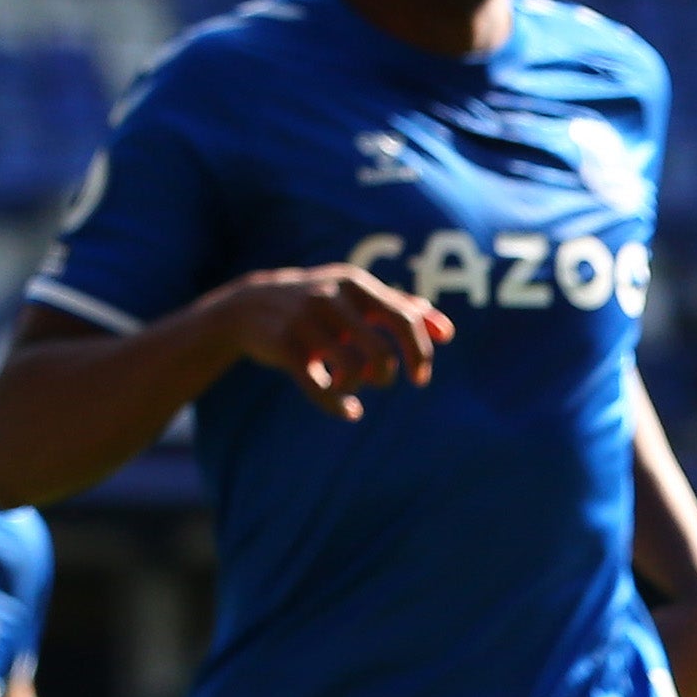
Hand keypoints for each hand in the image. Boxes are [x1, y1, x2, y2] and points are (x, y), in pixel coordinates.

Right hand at [223, 265, 447, 420]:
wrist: (249, 306)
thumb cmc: (318, 304)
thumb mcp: (356, 297)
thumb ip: (401, 309)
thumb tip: (447, 332)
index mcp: (356, 284)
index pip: (405, 320)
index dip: (421, 353)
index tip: (420, 378)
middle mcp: (331, 297)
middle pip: (381, 352)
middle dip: (387, 375)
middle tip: (381, 381)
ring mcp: (306, 321)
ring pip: (352, 370)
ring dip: (358, 387)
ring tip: (350, 385)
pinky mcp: (285, 346)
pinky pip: (320, 387)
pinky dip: (338, 406)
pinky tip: (348, 412)